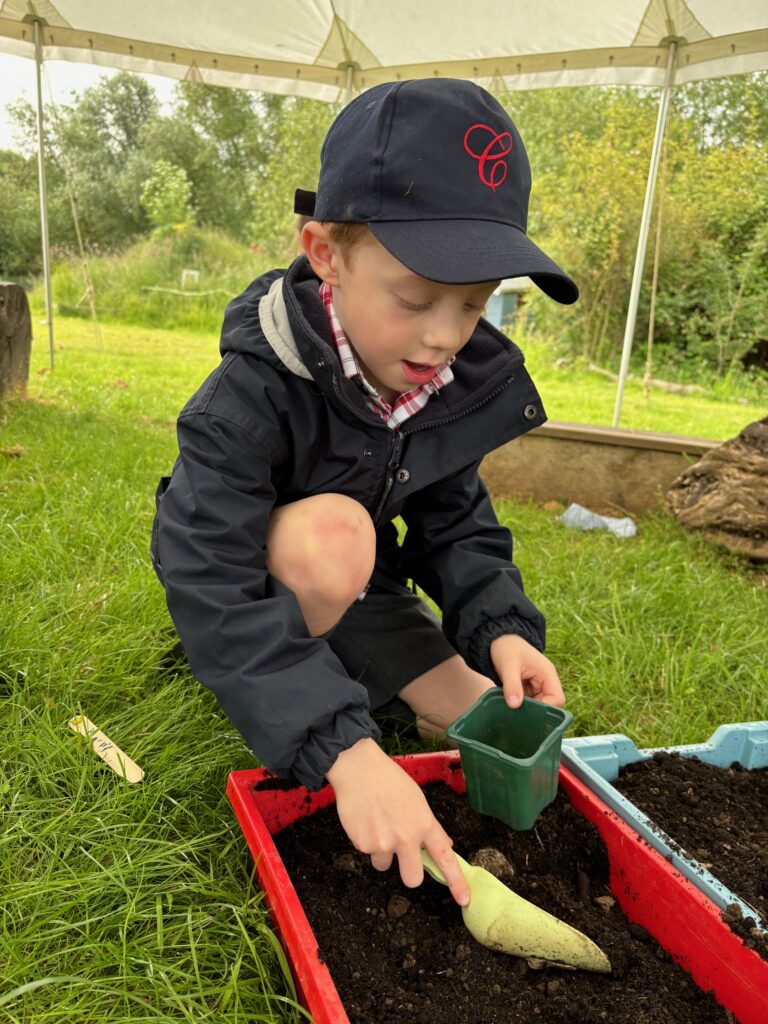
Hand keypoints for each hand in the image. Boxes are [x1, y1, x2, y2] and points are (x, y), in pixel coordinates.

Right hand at [326, 738, 469, 905]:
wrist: (358, 769)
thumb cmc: (389, 780)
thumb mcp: (417, 799)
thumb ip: (429, 825)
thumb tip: (445, 844)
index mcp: (424, 823)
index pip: (445, 857)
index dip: (456, 881)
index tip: (464, 899)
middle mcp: (406, 837)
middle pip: (412, 878)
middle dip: (408, 872)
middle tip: (400, 853)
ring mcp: (383, 842)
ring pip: (384, 865)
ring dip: (381, 852)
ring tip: (376, 824)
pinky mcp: (362, 844)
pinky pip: (367, 852)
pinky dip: (365, 840)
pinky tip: (365, 819)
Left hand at [489, 634, 563, 707]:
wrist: (499, 639)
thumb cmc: (507, 648)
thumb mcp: (508, 665)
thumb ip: (512, 684)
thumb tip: (514, 705)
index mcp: (547, 674)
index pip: (557, 699)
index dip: (546, 708)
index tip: (527, 712)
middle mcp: (546, 681)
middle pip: (549, 705)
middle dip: (535, 711)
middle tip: (517, 715)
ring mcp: (537, 686)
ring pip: (538, 706)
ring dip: (526, 710)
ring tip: (511, 711)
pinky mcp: (527, 689)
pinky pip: (528, 702)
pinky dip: (520, 706)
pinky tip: (509, 707)